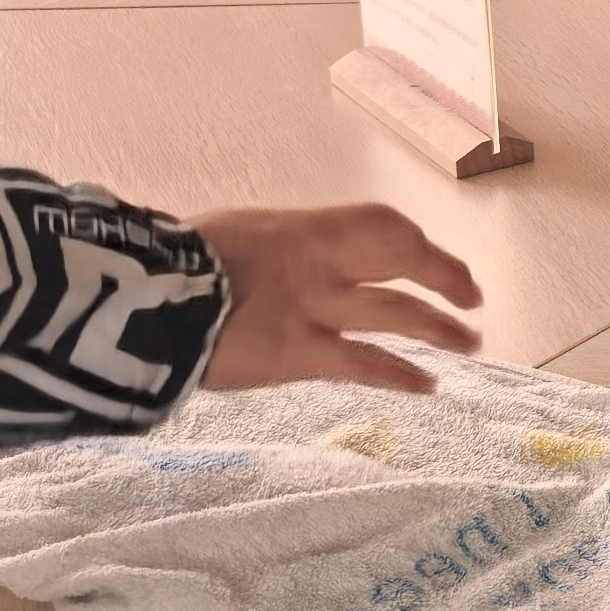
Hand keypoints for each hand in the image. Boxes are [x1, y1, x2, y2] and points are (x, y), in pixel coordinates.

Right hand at [194, 203, 483, 393]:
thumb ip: (264, 255)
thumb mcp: (225, 242)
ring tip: (470, 342)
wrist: (138, 297)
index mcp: (299, 228)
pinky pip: (363, 363)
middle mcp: (317, 261)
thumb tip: (268, 266)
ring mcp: (312, 307)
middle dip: (443, 275)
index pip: (378, 223)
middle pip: (402, 258)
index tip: (429, 253)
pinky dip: (399, 374)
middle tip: (471, 296)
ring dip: (439, 327)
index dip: (414, 241)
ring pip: (396, 311)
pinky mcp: (297, 354)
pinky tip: (428, 386)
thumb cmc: (165, 266)